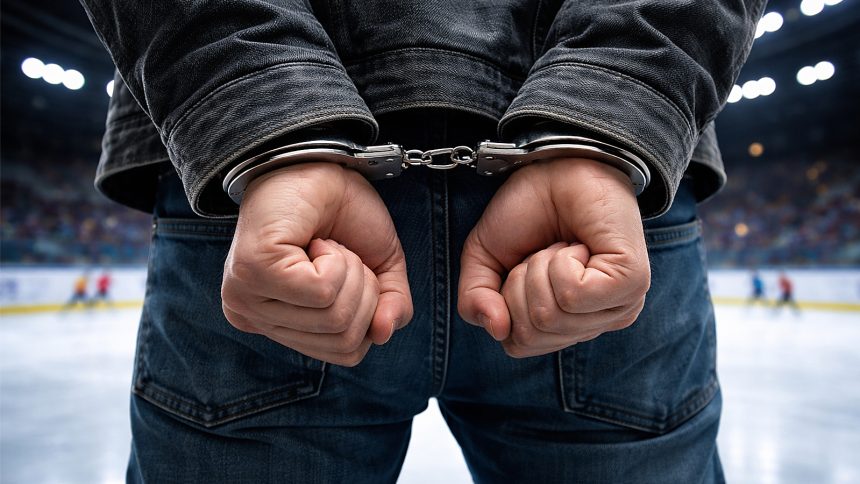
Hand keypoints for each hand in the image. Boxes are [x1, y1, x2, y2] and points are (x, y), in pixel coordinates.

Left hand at [221, 162, 412, 365]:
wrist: (320, 162)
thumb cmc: (342, 212)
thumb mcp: (380, 266)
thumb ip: (390, 306)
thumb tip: (384, 334)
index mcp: (280, 325)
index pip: (345, 354)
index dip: (370, 311)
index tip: (350, 269)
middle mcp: (254, 319)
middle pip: (343, 341)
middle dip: (363, 292)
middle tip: (340, 253)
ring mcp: (247, 298)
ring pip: (334, 318)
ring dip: (348, 271)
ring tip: (324, 244)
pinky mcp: (253, 271)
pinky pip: (321, 291)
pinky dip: (335, 260)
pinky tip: (314, 240)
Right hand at [458, 158, 649, 357]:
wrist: (556, 164)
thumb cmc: (527, 210)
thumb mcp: (484, 259)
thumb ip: (474, 301)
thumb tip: (497, 329)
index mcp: (567, 323)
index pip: (519, 344)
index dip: (505, 302)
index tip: (524, 263)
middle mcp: (596, 321)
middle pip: (532, 334)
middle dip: (521, 284)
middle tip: (544, 250)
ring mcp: (619, 305)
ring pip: (551, 315)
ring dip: (542, 267)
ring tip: (564, 244)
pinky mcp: (631, 282)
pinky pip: (573, 295)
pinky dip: (563, 262)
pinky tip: (581, 244)